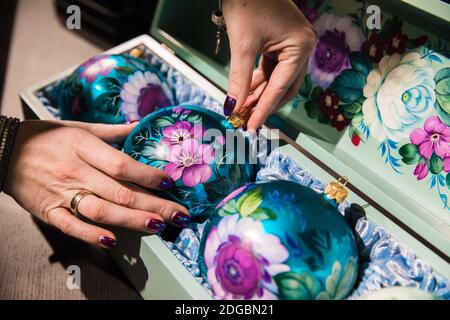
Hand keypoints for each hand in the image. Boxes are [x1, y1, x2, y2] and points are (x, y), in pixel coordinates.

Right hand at [3, 120, 189, 247]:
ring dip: (132, 221)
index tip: (170, 182)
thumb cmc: (45, 137)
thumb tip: (140, 124)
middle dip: (154, 205)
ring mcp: (61, 194)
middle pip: (121, 192)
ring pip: (102, 210)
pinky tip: (112, 241)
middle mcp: (76, 171)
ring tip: (158, 225)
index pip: (123, 165)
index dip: (149, 176)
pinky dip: (91, 235)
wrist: (3, 151)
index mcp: (84, 147)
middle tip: (179, 214)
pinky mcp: (48, 211)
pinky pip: (71, 226)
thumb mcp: (79, 127)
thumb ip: (112, 130)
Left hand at [222, 0, 315, 130]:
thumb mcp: (242, 45)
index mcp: (300, 47)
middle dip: (263, 104)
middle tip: (245, 120)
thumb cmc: (247, 2)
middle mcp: (302, 47)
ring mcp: (293, 45)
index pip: (280, 87)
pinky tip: (246, 93)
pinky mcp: (282, 42)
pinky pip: (272, 68)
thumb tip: (233, 107)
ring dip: (259, 94)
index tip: (251, 126)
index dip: (264, 109)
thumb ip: (239, 80)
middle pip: (283, 87)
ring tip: (242, 109)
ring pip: (277, 79)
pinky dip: (258, 81)